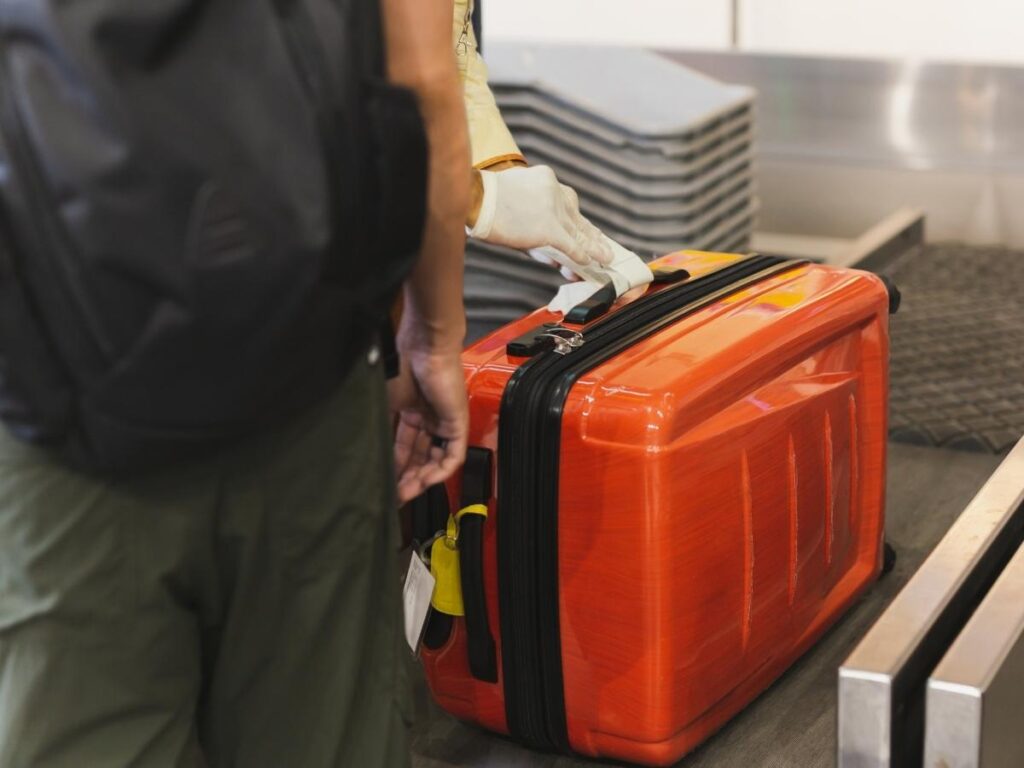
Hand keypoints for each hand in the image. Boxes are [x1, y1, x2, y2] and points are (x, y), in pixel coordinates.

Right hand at [388, 342, 467, 503]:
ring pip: (437, 460)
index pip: (406, 448)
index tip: (384, 484)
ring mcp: (445, 422)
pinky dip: (440, 472)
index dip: (395, 468)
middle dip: (407, 479)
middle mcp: (431, 419)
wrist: (421, 346)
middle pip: (421, 457)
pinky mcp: (458, 423)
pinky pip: (453, 456)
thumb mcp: (384, 403)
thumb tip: (364, 453)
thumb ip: (379, 428)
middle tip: (393, 496)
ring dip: (422, 480)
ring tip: (405, 493)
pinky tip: (424, 482)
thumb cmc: (400, 366)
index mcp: (413, 412)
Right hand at [468, 165, 612, 266]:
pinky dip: (580, 255)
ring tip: (604, 259)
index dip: (579, 221)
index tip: (588, 230)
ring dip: (593, 249)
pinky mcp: (549, 228)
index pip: (569, 203)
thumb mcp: (515, 199)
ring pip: (578, 233)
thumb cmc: (484, 201)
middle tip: (603, 249)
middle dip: (591, 236)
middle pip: (577, 219)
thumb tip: (546, 241)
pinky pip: (570, 245)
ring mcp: (554, 210)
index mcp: (547, 179)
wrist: (475, 199)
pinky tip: (587, 263)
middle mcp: (555, 191)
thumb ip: (533, 217)